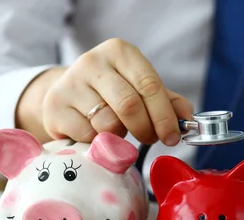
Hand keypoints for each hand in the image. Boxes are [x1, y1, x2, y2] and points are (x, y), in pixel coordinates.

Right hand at [15, 38, 193, 144]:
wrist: (68, 94)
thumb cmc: (112, 93)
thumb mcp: (142, 90)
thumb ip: (168, 103)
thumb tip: (188, 120)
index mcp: (120, 52)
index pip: (150, 85)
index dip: (164, 116)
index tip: (172, 137)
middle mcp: (92, 61)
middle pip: (129, 105)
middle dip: (145, 129)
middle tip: (149, 139)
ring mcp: (70, 83)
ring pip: (107, 124)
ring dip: (119, 136)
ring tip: (117, 131)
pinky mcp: (54, 106)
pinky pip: (87, 136)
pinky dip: (97, 143)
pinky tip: (95, 133)